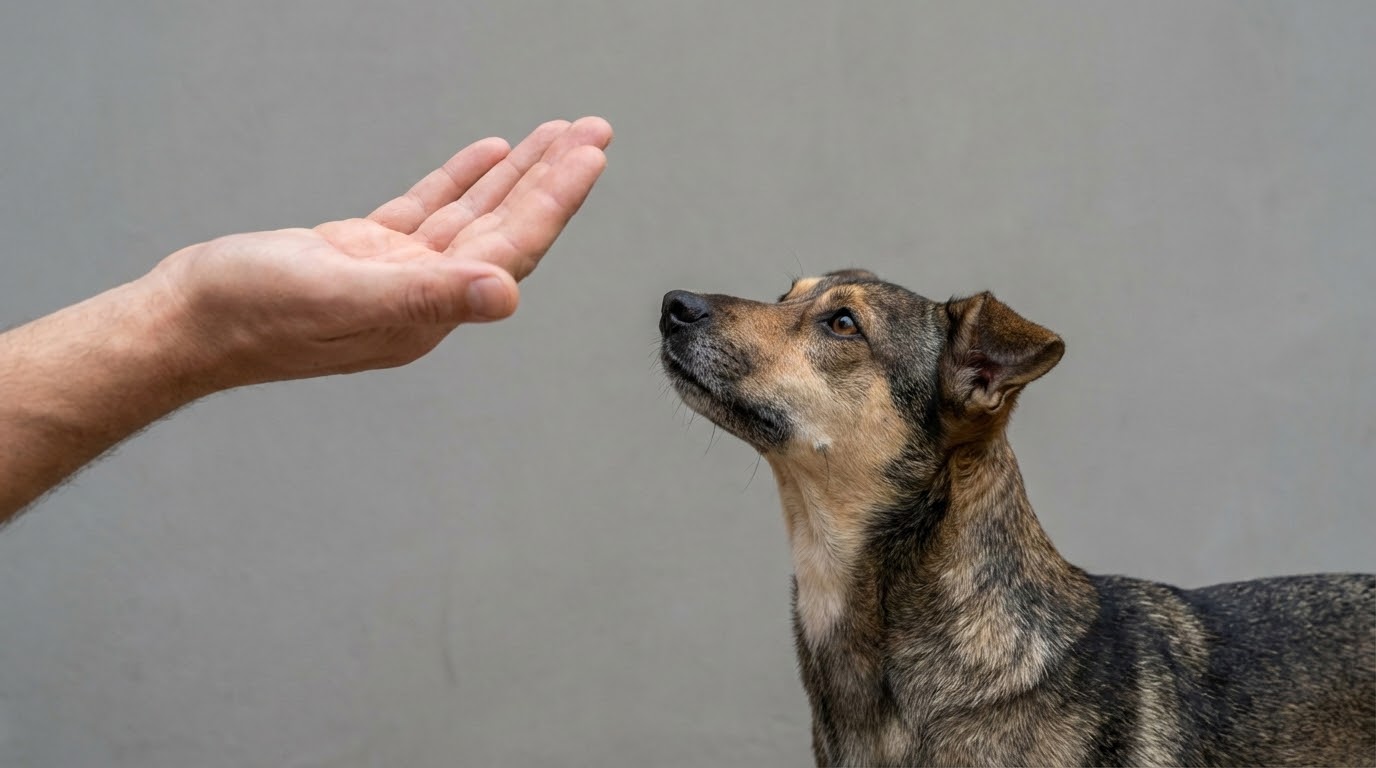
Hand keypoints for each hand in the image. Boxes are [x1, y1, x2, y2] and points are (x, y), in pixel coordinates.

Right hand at [146, 117, 611, 389]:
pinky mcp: (364, 253)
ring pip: (472, 214)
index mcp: (428, 310)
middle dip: (552, 178)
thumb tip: (505, 293)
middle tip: (592, 132)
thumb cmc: (252, 315)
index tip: (589, 157)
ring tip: (557, 137)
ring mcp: (395, 272)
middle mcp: (423, 293)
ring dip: (517, 175)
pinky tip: (487, 155)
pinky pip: (428, 210)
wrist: (187, 320)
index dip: (555, 200)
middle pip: (505, 227)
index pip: (511, 247)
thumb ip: (429, 295)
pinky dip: (459, 179)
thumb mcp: (345, 296)